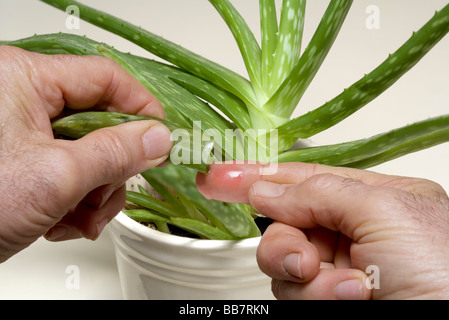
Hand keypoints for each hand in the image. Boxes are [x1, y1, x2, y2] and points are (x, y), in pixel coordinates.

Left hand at [0, 46, 172, 262]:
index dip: (141, 108)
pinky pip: (71, 171)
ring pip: (89, 153)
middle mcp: (23, 100)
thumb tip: (158, 138)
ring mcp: (23, 133)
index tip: (161, 138)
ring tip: (82, 217)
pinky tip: (64, 221)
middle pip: (100, 121)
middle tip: (109, 194)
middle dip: (112, 167)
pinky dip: (77, 201)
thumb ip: (116, 153)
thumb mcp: (55, 177)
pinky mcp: (23, 161)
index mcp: (24, 79)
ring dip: (97, 191)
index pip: (106, 77)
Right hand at [196, 162, 448, 298]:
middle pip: (286, 224)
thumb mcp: (386, 212)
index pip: (303, 178)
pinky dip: (316, 297)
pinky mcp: (330, 299)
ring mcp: (341, 269)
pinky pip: (295, 292)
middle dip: (284, 244)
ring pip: (284, 264)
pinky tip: (351, 299)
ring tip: (350, 289)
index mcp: (375, 198)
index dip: (258, 175)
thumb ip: (319, 192)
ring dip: (306, 278)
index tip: (218, 176)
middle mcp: (355, 233)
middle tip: (303, 260)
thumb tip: (267, 188)